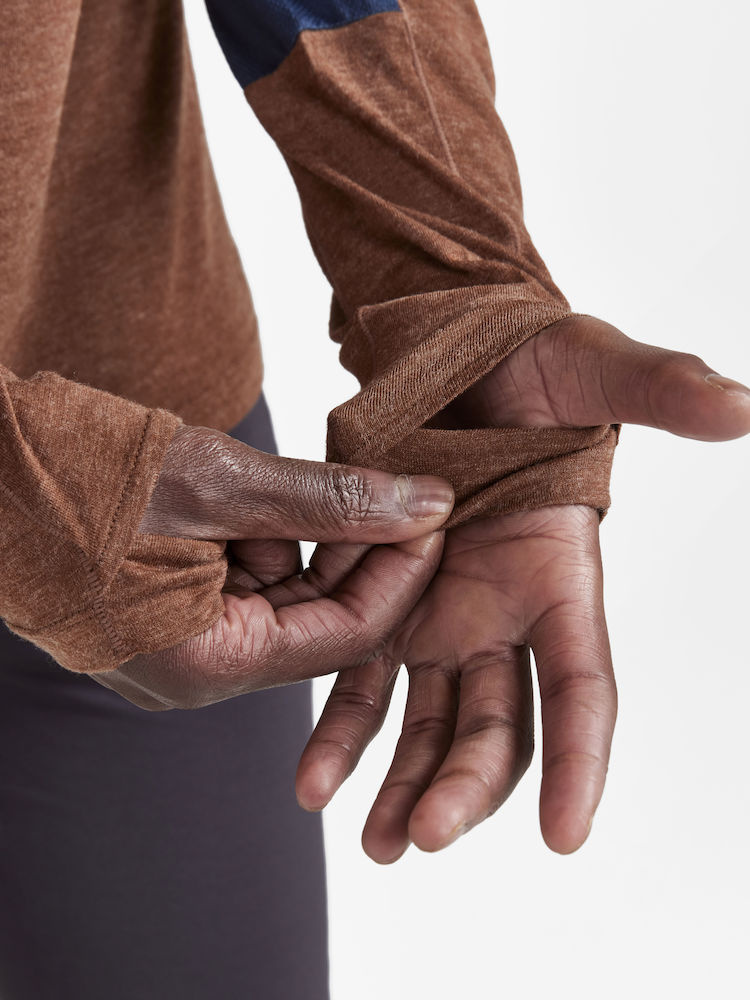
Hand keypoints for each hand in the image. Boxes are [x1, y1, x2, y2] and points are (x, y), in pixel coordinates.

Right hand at [91, 423, 453, 709]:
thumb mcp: (223, 482)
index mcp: (205, 664)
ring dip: (318, 539)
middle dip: (365, 552)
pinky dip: (275, 538)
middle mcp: (198, 671)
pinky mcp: (172, 612)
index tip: (436, 509)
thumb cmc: (81, 473)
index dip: (403, 572)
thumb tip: (430, 502)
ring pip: (291, 600)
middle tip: (403, 487)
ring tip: (332, 478)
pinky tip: (278, 493)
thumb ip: (332, 499)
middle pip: (324, 620)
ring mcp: (183, 645)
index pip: (347, 636)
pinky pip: (250, 585)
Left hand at [296, 315, 749, 856]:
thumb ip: (660, 389)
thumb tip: (741, 406)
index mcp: (561, 573)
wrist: (458, 356)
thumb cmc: (534, 361)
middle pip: (499, 721)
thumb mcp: (593, 367)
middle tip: (425, 833)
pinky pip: (356, 677)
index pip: (584, 681)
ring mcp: (440, 614)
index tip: (566, 834)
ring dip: (402, 782)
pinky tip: (312, 779)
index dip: (583, 757)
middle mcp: (504, 611)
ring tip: (372, 840)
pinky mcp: (380, 600)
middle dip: (468, 781)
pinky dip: (338, 729)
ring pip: (427, 720)